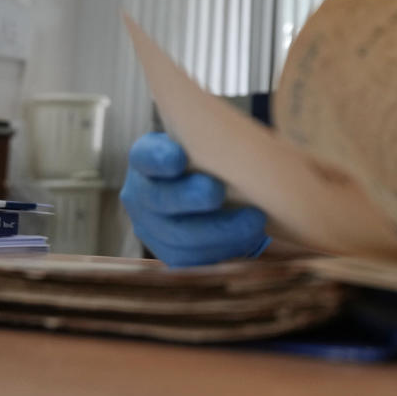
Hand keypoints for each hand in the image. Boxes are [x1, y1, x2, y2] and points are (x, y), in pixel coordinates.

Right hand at [120, 132, 269, 266]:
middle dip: (190, 197)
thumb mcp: (208, 143)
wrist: (214, 192)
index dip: (160, 159)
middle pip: (160, 199)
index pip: (145, 156)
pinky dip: (222, 250)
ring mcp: (151, 226)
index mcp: (147, 159)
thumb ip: (215, 140)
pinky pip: (191, 258)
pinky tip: (248, 239)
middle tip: (218, 192)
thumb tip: (243, 137)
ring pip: (178, 235)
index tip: (180, 158)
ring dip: (219, 230)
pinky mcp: (169, 252)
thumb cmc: (213, 159)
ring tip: (254, 221)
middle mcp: (141, 193)